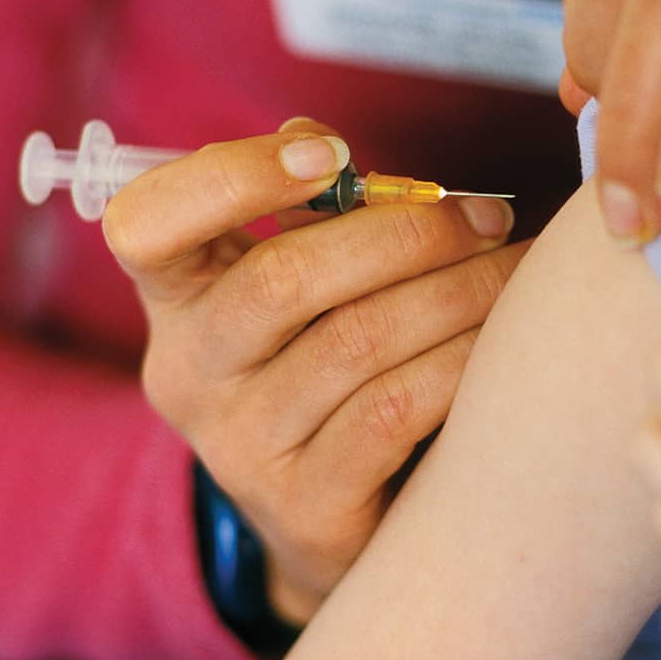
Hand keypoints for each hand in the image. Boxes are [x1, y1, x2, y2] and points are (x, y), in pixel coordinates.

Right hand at [103, 118, 521, 624]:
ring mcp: (237, 447)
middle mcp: (188, 372)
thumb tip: (318, 142)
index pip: (146, 223)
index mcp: (175, 296)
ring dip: (457, 291)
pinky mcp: (303, 505)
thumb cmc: (325, 360)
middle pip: (285, 278)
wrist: (333, 517)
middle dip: (407, 233)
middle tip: (488, 217)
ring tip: (514, 269)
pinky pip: (396, 410)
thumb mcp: (296, 284)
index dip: (233, 176)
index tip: (331, 155)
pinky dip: (461, 360)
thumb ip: (304, 212)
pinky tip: (502, 340)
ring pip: (357, 340)